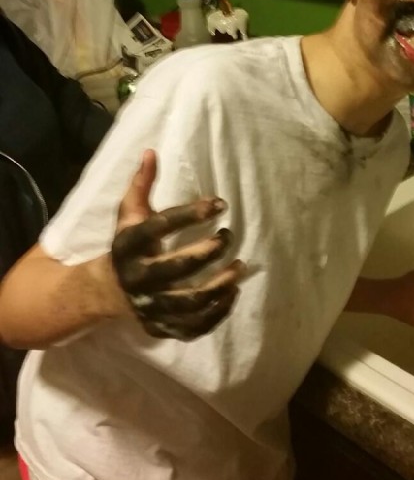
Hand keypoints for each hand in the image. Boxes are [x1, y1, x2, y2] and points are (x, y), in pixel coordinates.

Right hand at [111, 150, 244, 340]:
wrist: (107, 291)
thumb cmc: (127, 245)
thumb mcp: (128, 214)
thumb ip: (140, 185)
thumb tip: (151, 152)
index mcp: (128, 246)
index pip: (159, 227)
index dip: (191, 214)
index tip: (219, 203)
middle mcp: (137, 278)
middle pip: (177, 268)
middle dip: (209, 252)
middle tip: (227, 236)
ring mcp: (149, 306)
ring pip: (191, 301)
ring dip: (221, 285)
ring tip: (239, 267)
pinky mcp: (160, 327)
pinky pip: (194, 326)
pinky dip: (218, 312)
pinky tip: (232, 293)